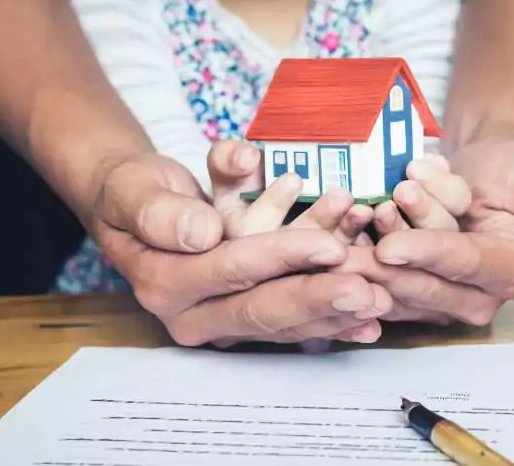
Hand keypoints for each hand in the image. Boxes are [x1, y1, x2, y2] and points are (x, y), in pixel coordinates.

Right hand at [87, 151, 389, 347]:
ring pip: (284, 321)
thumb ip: (159, 210)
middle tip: (369, 292)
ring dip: (335, 313)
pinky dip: (331, 321)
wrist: (134, 206)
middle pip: (263, 308)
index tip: (329, 245)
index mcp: (162, 282)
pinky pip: (291, 323)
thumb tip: (202, 232)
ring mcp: (220, 320)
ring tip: (381, 302)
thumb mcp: (132, 188)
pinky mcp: (244, 317)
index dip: (281, 257)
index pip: (230, 270)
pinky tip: (370, 323)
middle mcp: (191, 312)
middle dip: (319, 299)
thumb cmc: (134, 191)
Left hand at [371, 137, 513, 324]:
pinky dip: (359, 243)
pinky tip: (356, 217)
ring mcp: (434, 293)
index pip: (464, 268)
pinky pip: (370, 274)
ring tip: (383, 196)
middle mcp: (473, 295)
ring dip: (378, 236)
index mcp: (510, 274)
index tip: (394, 244)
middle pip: (421, 278)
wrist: (481, 165)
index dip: (429, 255)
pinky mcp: (403, 286)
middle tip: (389, 198)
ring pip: (393, 276)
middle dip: (399, 239)